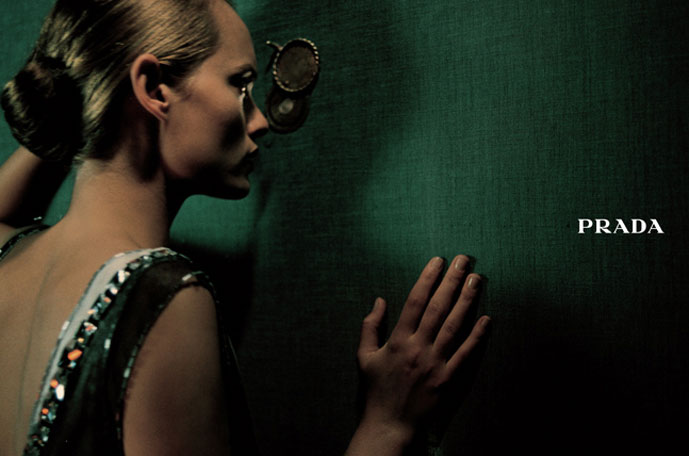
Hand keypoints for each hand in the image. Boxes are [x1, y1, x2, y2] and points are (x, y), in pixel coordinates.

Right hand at [357, 255, 490, 445]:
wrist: (390, 426)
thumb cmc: (376, 392)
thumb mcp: (364, 357)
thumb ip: (370, 326)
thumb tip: (380, 301)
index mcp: (398, 340)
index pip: (415, 301)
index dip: (428, 278)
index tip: (438, 261)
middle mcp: (419, 348)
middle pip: (439, 307)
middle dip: (453, 281)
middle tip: (465, 261)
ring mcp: (436, 363)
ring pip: (455, 325)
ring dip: (468, 301)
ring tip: (478, 280)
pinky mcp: (449, 379)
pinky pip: (467, 354)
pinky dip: (478, 336)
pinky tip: (488, 319)